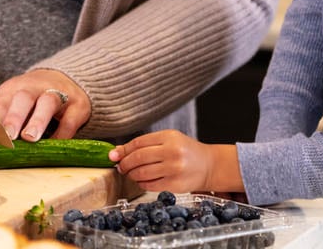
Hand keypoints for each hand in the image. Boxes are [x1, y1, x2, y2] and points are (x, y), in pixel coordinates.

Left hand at [0, 69, 90, 149]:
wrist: (67, 80)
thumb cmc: (31, 99)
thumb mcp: (9, 107)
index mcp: (13, 89)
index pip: (1, 103)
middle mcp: (34, 87)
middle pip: (23, 98)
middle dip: (14, 116)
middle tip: (8, 136)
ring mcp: (58, 94)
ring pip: (48, 102)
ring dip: (38, 120)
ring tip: (30, 138)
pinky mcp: (77, 105)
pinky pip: (69, 119)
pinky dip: (62, 134)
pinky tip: (53, 145)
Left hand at [109, 130, 239, 193]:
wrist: (209, 165)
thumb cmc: (186, 151)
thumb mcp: (169, 140)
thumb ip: (145, 144)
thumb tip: (117, 152)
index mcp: (170, 137)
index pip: (139, 143)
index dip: (123, 150)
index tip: (114, 155)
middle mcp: (173, 152)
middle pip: (138, 158)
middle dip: (125, 164)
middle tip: (121, 167)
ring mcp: (174, 169)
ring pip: (142, 173)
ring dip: (132, 175)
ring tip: (131, 174)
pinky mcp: (175, 184)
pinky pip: (150, 185)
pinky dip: (141, 183)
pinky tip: (142, 180)